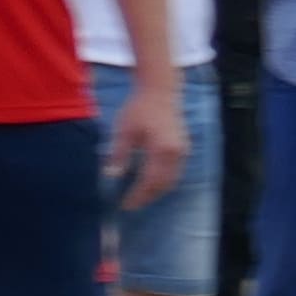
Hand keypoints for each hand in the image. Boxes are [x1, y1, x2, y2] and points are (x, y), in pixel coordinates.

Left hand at [107, 75, 187, 208]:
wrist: (160, 90)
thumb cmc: (139, 108)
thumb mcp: (124, 131)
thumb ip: (119, 154)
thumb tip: (112, 176)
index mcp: (162, 150)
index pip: (149, 181)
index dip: (137, 196)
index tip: (124, 205)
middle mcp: (176, 153)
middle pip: (163, 184)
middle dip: (147, 197)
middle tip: (130, 205)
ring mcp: (183, 150)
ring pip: (172, 180)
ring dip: (156, 191)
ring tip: (139, 197)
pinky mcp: (184, 147)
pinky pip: (176, 172)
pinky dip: (164, 181)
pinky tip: (151, 184)